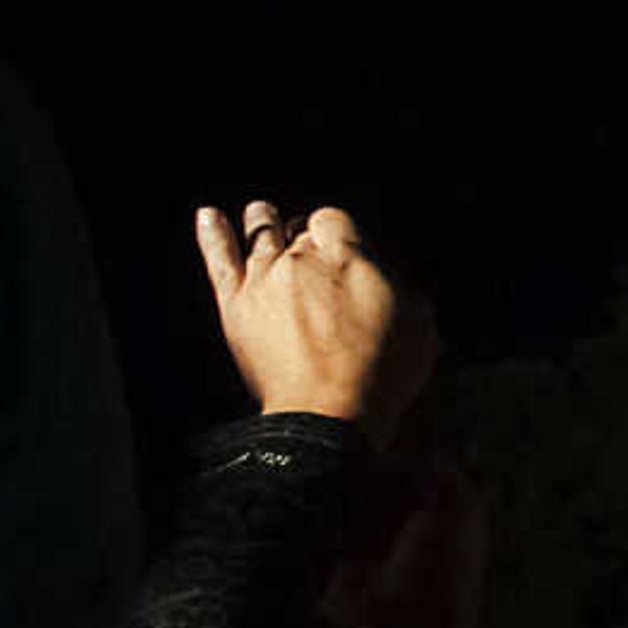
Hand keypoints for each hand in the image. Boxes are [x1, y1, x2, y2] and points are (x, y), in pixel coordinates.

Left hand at [194, 199, 436, 444]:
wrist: (329, 414)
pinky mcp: (236, 303)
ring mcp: (264, 278)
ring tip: (261, 213)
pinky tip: (209, 217)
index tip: (344, 244)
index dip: (338, 229)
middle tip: (310, 244)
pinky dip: (214, 234)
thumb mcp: (417, 324)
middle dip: (304, 234)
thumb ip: (405, 285)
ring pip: (260, 233)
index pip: (334, 219)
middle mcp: (302, 259)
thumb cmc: (379, 375)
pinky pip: (220, 258)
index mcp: (348, 256)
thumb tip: (396, 269)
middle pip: (298, 227)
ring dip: (263, 221)